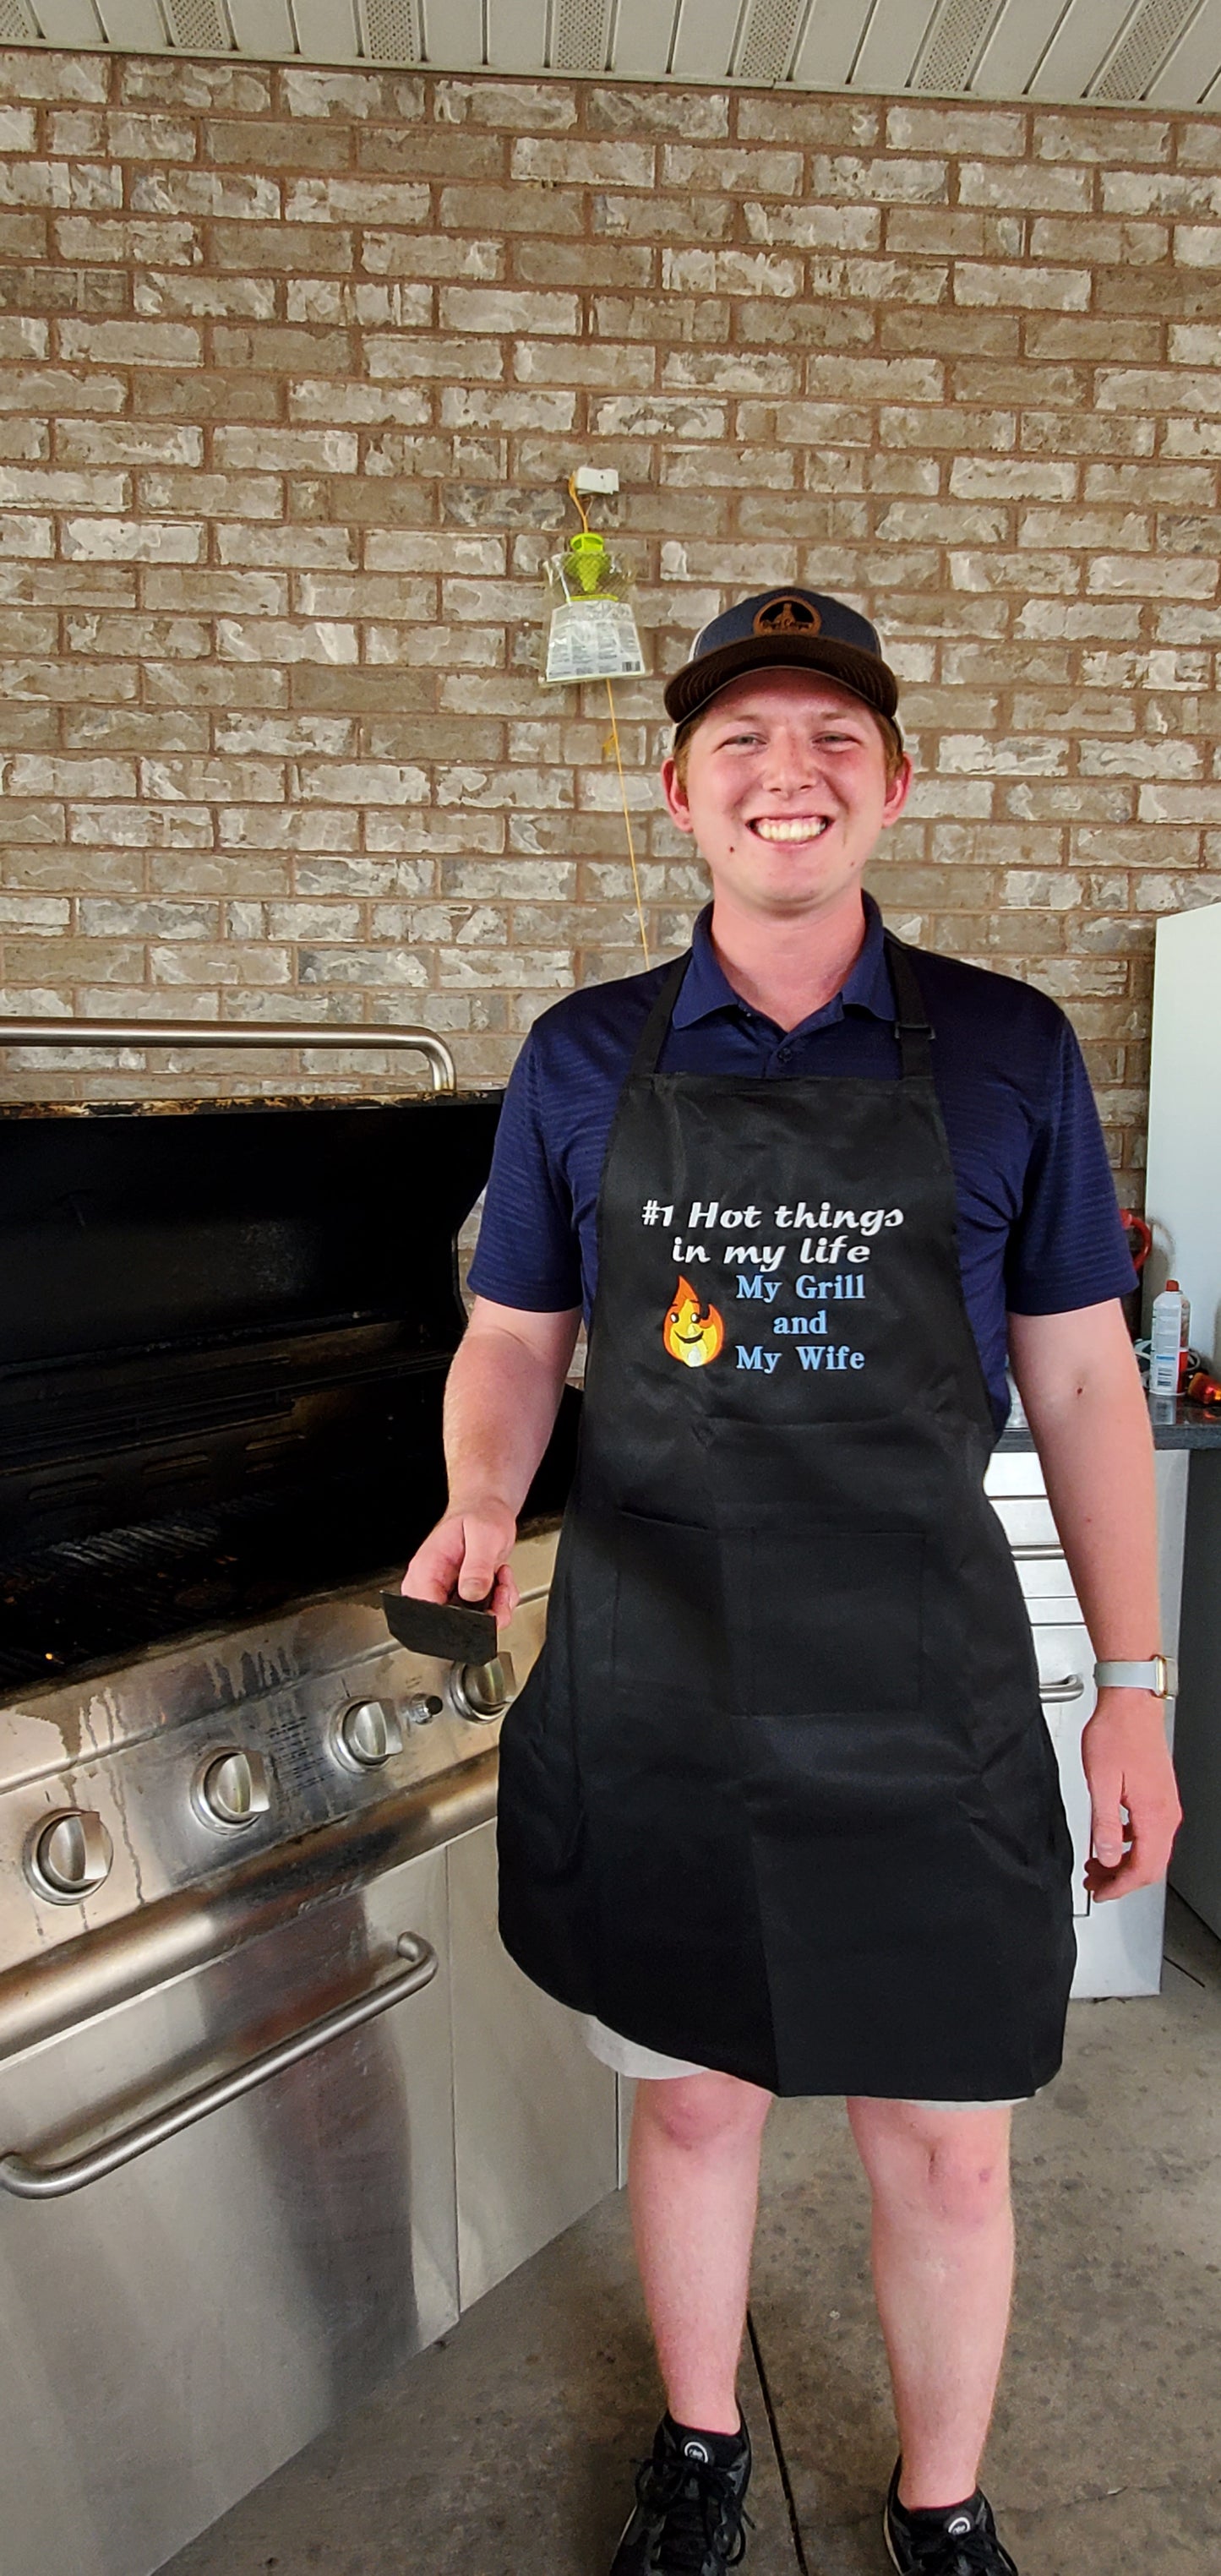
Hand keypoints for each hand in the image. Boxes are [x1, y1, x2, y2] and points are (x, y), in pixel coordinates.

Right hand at [401, 1500, 519, 1628]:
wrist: (486, 1509)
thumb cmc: (480, 1514)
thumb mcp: (485, 1535)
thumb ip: (477, 1566)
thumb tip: (472, 1593)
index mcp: (426, 1570)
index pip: (430, 1613)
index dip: (461, 1618)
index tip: (484, 1602)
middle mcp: (431, 1585)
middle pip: (452, 1624)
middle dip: (486, 1612)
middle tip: (498, 1586)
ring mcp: (445, 1593)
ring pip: (472, 1623)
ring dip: (496, 1606)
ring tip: (499, 1578)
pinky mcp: (461, 1598)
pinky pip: (483, 1616)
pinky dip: (499, 1603)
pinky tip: (499, 1580)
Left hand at [1081, 1687, 1181, 1901]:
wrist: (1130, 1704)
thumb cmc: (1116, 1734)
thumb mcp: (1101, 1783)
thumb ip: (1103, 1825)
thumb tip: (1105, 1858)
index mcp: (1153, 1814)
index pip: (1143, 1869)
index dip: (1120, 1887)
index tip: (1100, 1893)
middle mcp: (1165, 1813)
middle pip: (1150, 1865)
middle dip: (1121, 1880)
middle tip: (1095, 1883)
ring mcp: (1164, 1804)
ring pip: (1149, 1850)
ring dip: (1123, 1863)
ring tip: (1096, 1864)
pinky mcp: (1158, 1795)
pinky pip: (1147, 1832)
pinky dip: (1128, 1844)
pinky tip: (1108, 1839)